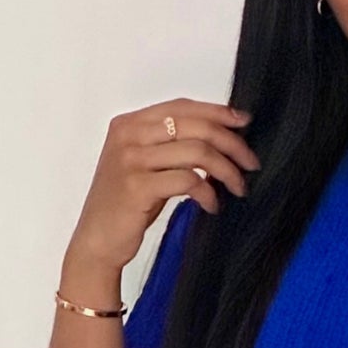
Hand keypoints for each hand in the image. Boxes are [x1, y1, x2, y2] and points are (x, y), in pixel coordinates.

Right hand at [60, 97, 260, 290]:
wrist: (97, 241)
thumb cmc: (124, 206)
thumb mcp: (144, 166)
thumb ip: (170, 146)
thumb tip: (218, 138)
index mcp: (128, 123)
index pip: (182, 106)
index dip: (217, 112)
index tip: (244, 122)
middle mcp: (128, 135)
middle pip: (195, 126)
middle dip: (231, 143)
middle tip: (250, 163)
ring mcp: (130, 159)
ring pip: (197, 151)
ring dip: (226, 170)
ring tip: (238, 187)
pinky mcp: (137, 186)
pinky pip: (188, 180)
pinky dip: (208, 193)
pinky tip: (212, 205)